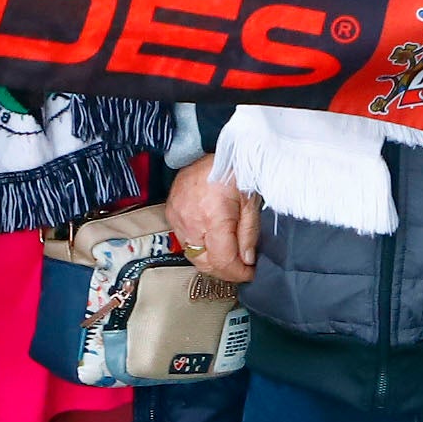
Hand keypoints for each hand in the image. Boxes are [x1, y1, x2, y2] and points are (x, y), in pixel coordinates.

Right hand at [166, 149, 259, 283]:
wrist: (216, 148)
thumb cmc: (236, 170)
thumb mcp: (251, 202)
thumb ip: (249, 234)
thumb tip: (246, 261)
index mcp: (213, 217)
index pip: (222, 261)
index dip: (238, 273)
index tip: (250, 273)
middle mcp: (191, 220)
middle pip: (205, 263)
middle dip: (225, 270)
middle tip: (242, 268)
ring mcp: (177, 217)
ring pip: (193, 255)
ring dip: (212, 260)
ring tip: (230, 255)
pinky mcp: (172, 213)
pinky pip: (185, 241)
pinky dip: (200, 246)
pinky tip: (214, 241)